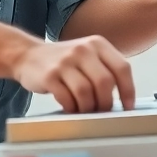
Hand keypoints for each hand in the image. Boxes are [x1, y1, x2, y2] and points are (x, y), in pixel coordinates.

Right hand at [10, 35, 135, 112]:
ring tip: (85, 110)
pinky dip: (72, 107)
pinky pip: (67, 98)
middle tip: (102, 112)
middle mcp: (82, 49)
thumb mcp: (87, 55)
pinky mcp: (49, 75)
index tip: (128, 107)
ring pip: (86, 93)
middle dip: (106, 103)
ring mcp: (65, 61)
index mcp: (97, 44)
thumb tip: (122, 99)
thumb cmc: (64, 61)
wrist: (28, 55)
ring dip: (88, 108)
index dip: (128, 90)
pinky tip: (71, 107)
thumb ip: (105, 70)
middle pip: (105, 83)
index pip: (122, 68)